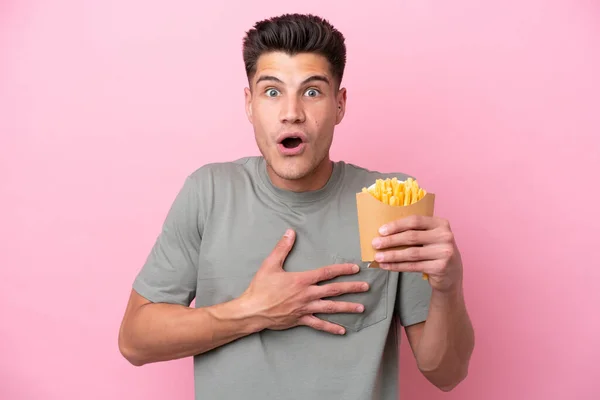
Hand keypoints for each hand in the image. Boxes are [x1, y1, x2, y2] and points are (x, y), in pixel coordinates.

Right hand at [240, 229, 368, 334]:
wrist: (252, 310)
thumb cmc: (260, 287)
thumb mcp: (270, 264)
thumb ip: (282, 248)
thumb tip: (290, 232)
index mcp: (302, 280)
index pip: (327, 272)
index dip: (342, 269)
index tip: (355, 268)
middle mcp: (307, 294)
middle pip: (334, 290)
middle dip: (351, 288)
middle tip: (366, 287)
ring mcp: (305, 308)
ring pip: (331, 307)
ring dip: (347, 307)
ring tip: (361, 307)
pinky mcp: (301, 320)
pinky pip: (319, 324)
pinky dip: (331, 327)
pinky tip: (342, 330)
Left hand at [371, 215, 462, 292]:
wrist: (452, 275)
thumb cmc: (435, 252)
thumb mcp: (430, 237)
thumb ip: (415, 232)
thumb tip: (385, 232)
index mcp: (441, 223)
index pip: (415, 221)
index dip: (397, 225)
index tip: (381, 230)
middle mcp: (445, 236)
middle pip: (412, 237)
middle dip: (391, 240)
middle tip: (375, 243)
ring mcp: (444, 252)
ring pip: (411, 253)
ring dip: (392, 255)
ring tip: (378, 256)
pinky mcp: (440, 267)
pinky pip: (413, 266)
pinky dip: (397, 266)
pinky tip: (387, 265)